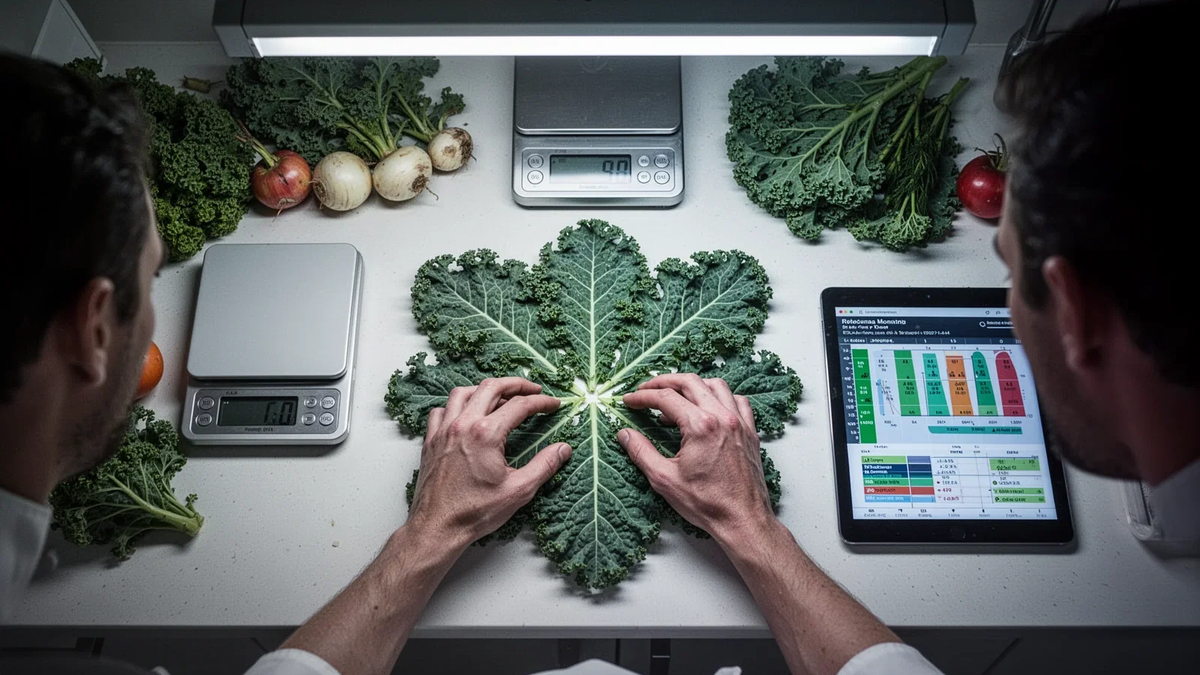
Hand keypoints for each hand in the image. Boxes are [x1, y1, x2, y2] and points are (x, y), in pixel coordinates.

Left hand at [408, 377, 571, 547]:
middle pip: (491, 387)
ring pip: (463, 392)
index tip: (553, 404)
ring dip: (484, 389)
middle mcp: (462, 425)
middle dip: (516, 384)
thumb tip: (563, 449)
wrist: (437, 527)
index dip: (541, 402)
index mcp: (486, 433)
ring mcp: (443, 431)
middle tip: (532, 388)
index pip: (520, 405)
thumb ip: (544, 465)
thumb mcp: (519, 490)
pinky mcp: (431, 441)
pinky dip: (455, 405)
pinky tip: (464, 413)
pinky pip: (440, 411)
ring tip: (500, 394)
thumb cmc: (474, 512)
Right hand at [619, 373, 775, 543]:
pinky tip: (709, 406)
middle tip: (646, 389)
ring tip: (675, 396)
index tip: (630, 400)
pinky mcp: (749, 432)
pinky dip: (720, 397)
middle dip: (664, 382)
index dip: (643, 396)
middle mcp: (722, 417)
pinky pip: (737, 401)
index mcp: (700, 426)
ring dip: (693, 385)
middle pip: (690, 382)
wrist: (742, 520)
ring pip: (716, 385)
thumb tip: (625, 434)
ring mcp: (739, 423)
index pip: (666, 398)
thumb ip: (641, 452)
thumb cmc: (708, 504)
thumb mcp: (664, 479)